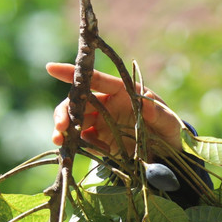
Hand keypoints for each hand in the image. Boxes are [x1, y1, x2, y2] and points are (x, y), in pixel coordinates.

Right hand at [46, 62, 183, 155]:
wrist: (170, 153)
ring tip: (59, 141)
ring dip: (63, 129)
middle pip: (78, 101)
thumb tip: (148, 100)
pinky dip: (76, 145)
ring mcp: (101, 122)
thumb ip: (159, 113)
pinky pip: (82, 140)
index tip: (51, 68)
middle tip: (60, 126)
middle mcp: (107, 104)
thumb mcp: (169, 121)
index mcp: (122, 91)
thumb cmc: (170, 129)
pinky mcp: (100, 141)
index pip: (94, 79)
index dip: (73, 73)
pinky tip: (78, 152)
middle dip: (64, 111)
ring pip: (74, 120)